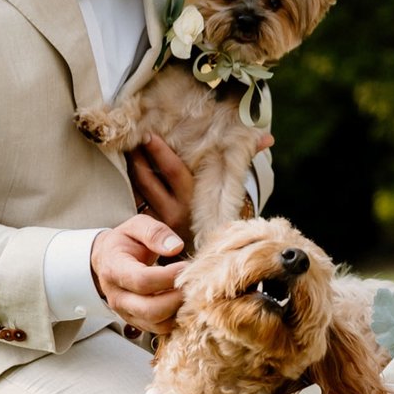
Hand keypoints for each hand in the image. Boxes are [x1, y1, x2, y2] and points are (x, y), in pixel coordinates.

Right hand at [91, 214, 187, 331]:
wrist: (108, 261)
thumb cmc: (125, 242)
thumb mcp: (136, 226)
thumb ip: (155, 232)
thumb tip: (175, 247)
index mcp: (114, 270)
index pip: (142, 281)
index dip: (169, 276)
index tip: (186, 266)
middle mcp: (117, 297)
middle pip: (151, 309)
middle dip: (178, 298)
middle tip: (194, 283)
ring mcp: (126, 313)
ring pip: (157, 324)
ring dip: (179, 311)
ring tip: (191, 292)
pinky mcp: (137, 322)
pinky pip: (160, 329)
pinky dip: (176, 319)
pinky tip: (185, 301)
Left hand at [126, 130, 275, 245]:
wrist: (211, 259)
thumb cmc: (222, 216)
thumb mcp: (233, 192)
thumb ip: (246, 161)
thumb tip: (268, 138)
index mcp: (197, 197)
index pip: (174, 171)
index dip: (160, 152)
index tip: (149, 134)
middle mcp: (177, 210)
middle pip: (150, 179)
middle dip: (139, 158)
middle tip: (130, 138)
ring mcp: (162, 221)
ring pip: (140, 192)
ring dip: (132, 171)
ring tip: (126, 151)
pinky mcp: (152, 229)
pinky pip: (136, 206)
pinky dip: (131, 189)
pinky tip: (126, 174)